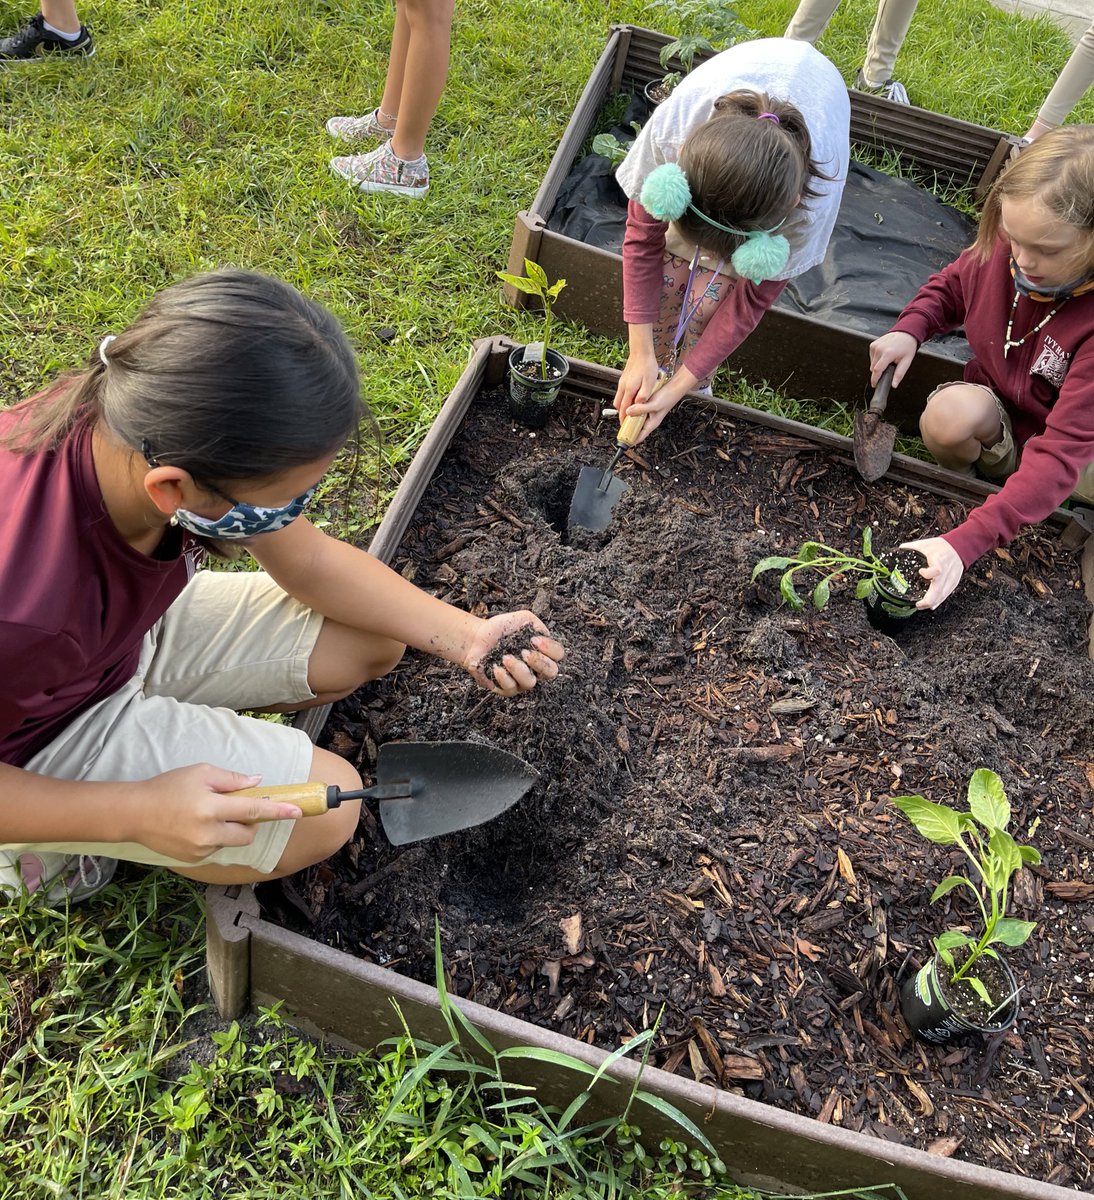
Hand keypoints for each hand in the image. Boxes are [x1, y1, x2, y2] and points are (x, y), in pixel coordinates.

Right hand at [124, 764, 301, 861]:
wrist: (134, 814)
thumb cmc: (168, 787)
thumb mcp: (200, 772)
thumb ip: (232, 779)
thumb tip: (257, 782)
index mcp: (211, 808)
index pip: (253, 809)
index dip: (278, 810)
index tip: (297, 811)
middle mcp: (208, 832)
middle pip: (248, 833)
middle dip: (250, 822)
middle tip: (235, 807)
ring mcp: (201, 849)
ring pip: (233, 841)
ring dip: (231, 829)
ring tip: (208, 814)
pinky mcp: (194, 859)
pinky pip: (217, 848)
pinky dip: (216, 837)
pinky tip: (196, 826)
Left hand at [464, 611, 564, 694]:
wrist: (478, 637)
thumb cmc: (502, 629)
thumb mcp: (523, 619)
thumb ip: (537, 624)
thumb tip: (544, 635)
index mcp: (543, 652)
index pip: (558, 654)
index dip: (550, 648)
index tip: (534, 639)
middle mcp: (536, 669)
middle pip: (551, 672)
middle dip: (539, 662)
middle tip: (524, 652)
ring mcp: (522, 681)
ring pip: (530, 682)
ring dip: (518, 669)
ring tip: (505, 657)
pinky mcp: (507, 689)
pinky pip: (510, 688)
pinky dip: (503, 676)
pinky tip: (496, 666)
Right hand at [614, 350, 661, 423]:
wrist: (641, 351)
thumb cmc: (647, 366)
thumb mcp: (649, 382)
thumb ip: (643, 395)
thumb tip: (638, 405)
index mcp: (629, 389)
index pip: (623, 408)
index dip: (623, 418)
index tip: (624, 426)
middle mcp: (623, 387)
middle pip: (618, 405)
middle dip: (621, 414)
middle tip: (626, 421)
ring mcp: (622, 382)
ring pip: (618, 398)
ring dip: (622, 406)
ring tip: (630, 411)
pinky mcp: (624, 379)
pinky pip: (621, 392)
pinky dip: (624, 398)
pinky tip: (632, 398)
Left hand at [615, 370, 685, 443]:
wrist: (674, 387)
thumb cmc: (668, 398)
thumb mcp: (654, 404)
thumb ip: (641, 409)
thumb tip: (628, 412)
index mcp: (651, 424)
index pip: (639, 437)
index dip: (630, 440)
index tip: (622, 440)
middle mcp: (649, 421)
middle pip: (635, 429)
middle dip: (627, 428)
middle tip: (619, 426)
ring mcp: (647, 414)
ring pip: (635, 419)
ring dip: (629, 418)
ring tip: (622, 416)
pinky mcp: (646, 407)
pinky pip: (636, 411)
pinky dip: (632, 409)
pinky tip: (629, 406)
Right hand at [869, 331, 917, 387]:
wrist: (906, 333)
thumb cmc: (907, 346)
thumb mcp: (907, 361)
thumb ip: (899, 374)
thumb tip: (894, 385)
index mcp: (888, 353)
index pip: (877, 370)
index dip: (875, 379)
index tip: (875, 384)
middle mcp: (879, 349)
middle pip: (873, 368)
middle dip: (879, 371)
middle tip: (889, 368)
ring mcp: (875, 346)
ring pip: (872, 363)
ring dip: (878, 365)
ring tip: (888, 360)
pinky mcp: (873, 345)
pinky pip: (872, 357)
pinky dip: (877, 359)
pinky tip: (884, 355)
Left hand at [901, 537, 963, 608]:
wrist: (960, 547)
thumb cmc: (943, 546)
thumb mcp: (926, 543)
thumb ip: (912, 547)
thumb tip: (900, 548)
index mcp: (939, 561)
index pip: (937, 570)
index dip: (928, 573)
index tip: (921, 571)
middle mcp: (946, 572)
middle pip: (939, 590)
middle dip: (927, 600)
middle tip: (917, 604)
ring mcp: (951, 579)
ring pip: (943, 595)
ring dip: (932, 603)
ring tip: (921, 606)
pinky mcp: (954, 582)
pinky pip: (946, 594)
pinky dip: (939, 601)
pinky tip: (931, 606)